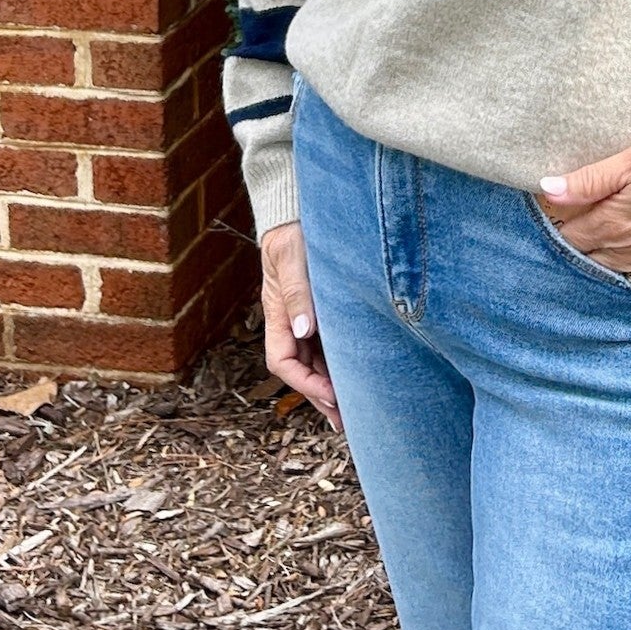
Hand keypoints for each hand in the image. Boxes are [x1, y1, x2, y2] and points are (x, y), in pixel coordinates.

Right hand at [259, 220, 341, 431]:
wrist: (296, 208)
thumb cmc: (293, 229)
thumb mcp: (292, 256)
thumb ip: (298, 291)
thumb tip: (305, 329)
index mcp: (277, 312)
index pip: (283, 360)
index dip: (305, 383)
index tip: (331, 396)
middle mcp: (289, 319)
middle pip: (300, 368)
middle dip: (319, 396)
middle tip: (345, 421)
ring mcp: (304, 315)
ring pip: (314, 359)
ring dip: (329, 384)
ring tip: (352, 409)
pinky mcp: (320, 307)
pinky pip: (326, 342)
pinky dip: (337, 362)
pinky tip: (354, 374)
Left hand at [535, 131, 630, 277]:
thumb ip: (588, 180)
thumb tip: (546, 190)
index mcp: (613, 225)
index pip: (567, 231)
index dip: (558, 216)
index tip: (556, 202)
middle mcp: (629, 251)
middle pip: (585, 252)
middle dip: (575, 235)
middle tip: (575, 213)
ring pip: (610, 266)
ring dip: (599, 250)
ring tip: (599, 227)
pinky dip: (626, 261)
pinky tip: (628, 244)